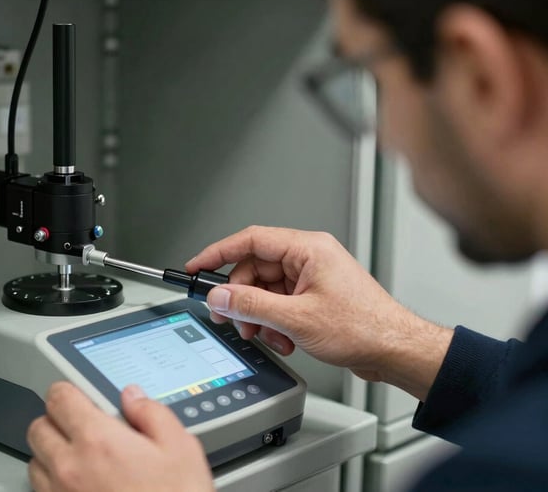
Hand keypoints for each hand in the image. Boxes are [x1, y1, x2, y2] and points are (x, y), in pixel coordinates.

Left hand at [27, 382, 213, 491]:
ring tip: (81, 457)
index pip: (59, 397)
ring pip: (35, 461)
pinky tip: (81, 484)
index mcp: (98, 440)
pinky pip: (42, 491)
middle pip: (39, 427)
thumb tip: (134, 398)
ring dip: (52, 453)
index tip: (78, 395)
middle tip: (81, 425)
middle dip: (57, 421)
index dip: (68, 390)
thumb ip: (153, 413)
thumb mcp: (181, 449)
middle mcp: (70, 467)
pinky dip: (54, 483)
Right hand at [186, 226, 452, 400]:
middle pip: (254, 269)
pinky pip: (279, 303)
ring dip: (260, 316)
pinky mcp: (313, 297)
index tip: (197, 266)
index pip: (250, 240)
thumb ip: (252, 305)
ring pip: (265, 290)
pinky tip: (284, 340)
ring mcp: (311, 278)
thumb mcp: (297, 318)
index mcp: (307, 248)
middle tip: (232, 318)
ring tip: (266, 335)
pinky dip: (275, 323)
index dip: (218, 253)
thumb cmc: (364, 327)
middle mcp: (309, 258)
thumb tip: (220, 296)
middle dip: (242, 299)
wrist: (394, 350)